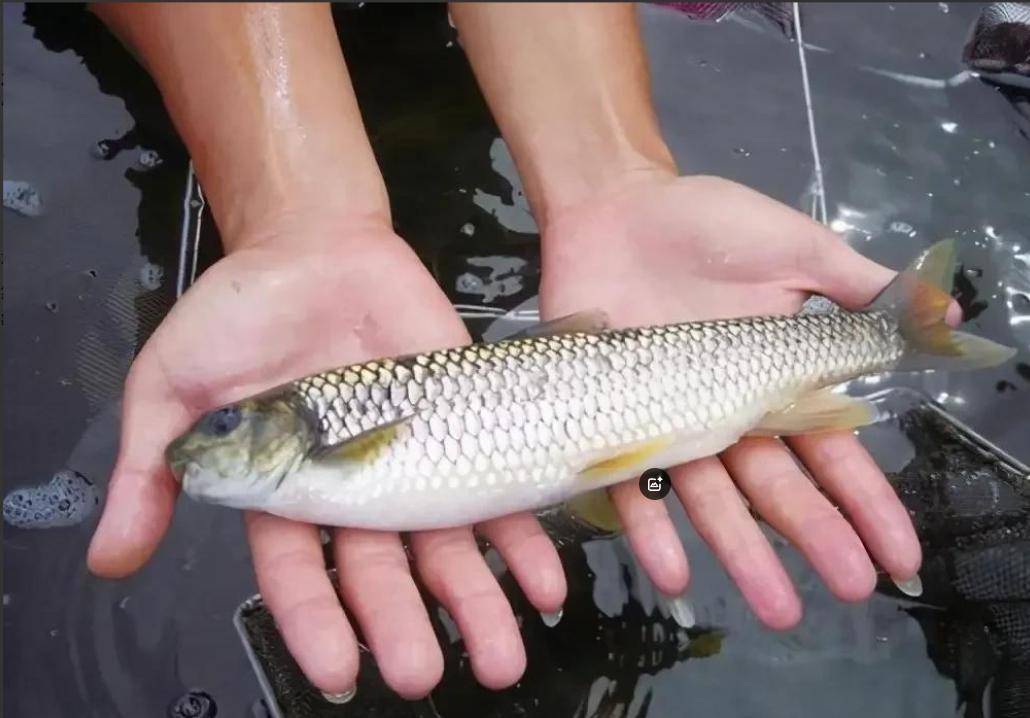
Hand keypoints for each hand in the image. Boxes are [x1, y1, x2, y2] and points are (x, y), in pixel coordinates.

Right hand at [87, 215, 564, 696]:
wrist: (313, 245)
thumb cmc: (237, 313)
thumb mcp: (171, 385)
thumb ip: (150, 469)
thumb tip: (108, 561)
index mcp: (284, 493)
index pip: (297, 574)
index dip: (316, 621)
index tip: (339, 668)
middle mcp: (353, 489)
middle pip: (381, 573)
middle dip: (402, 624)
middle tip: (421, 673)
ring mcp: (412, 461)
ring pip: (446, 547)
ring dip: (475, 604)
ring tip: (500, 657)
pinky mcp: (462, 425)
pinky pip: (496, 490)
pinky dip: (522, 538)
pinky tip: (544, 584)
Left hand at [539, 173, 923, 627]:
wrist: (614, 203)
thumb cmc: (706, 224)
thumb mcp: (794, 247)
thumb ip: (859, 285)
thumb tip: (947, 318)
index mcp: (776, 377)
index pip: (831, 448)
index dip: (864, 499)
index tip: (896, 553)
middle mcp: (728, 411)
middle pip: (778, 485)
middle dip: (817, 535)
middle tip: (850, 590)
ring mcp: (670, 420)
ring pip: (713, 498)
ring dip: (743, 551)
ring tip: (774, 606)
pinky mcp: (612, 418)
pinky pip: (630, 480)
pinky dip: (650, 526)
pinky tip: (672, 570)